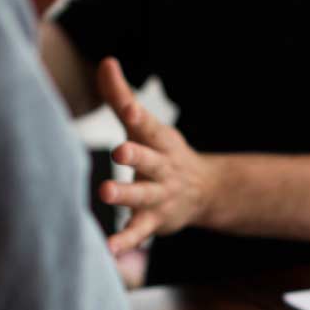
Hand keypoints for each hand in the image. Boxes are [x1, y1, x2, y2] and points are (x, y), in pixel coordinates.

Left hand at [97, 58, 214, 254]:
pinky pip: (139, 232)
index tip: (128, 109)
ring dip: (126, 195)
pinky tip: (109, 248)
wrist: (203, 192)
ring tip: (106, 192)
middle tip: (119, 151)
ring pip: (143, 196)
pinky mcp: (154, 221)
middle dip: (136, 155)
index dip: (138, 115)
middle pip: (149, 160)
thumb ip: (121, 97)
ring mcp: (160, 196)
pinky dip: (125, 240)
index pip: (149, 126)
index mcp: (159, 141)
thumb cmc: (161, 153)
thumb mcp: (145, 126)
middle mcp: (162, 168)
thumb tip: (106, 61)